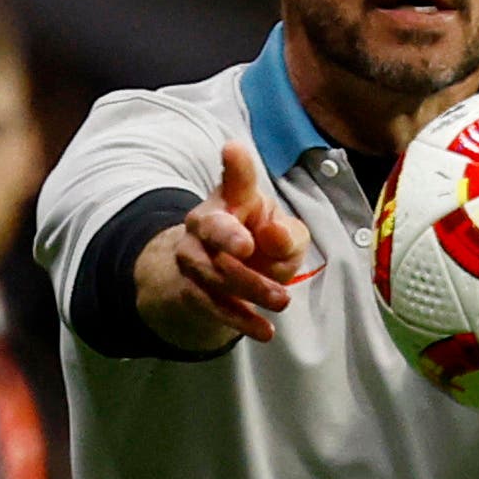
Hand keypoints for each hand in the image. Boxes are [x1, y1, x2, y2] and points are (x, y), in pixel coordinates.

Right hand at [136, 142, 309, 346]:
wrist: (221, 276)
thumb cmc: (262, 242)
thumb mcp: (286, 237)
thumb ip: (288, 235)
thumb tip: (276, 237)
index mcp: (233, 199)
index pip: (235, 178)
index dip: (235, 164)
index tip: (233, 148)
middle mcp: (205, 221)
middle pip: (211, 226)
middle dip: (226, 235)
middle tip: (249, 247)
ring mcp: (192, 256)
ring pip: (213, 271)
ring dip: (249, 287)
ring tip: (281, 300)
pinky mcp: (190, 289)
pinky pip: (211, 304)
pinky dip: (239, 318)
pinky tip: (264, 330)